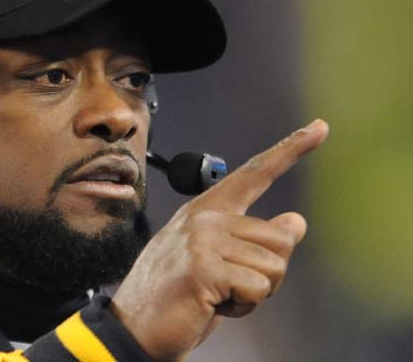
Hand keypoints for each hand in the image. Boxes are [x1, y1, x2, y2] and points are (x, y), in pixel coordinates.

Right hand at [111, 119, 329, 360]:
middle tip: (228, 286)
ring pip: (274, 266)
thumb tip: (296, 221)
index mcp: (206, 210)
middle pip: (280, 238)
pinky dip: (244, 307)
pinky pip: (258, 288)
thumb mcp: (220, 262)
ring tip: (215, 296)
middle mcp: (204, 217)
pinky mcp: (204, 267)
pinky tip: (212, 305)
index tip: (320, 128)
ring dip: (254, 294)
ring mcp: (202, 239)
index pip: (254, 174)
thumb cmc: (177, 295)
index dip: (290, 150)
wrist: (136, 327)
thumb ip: (255, 239)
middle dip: (267, 273)